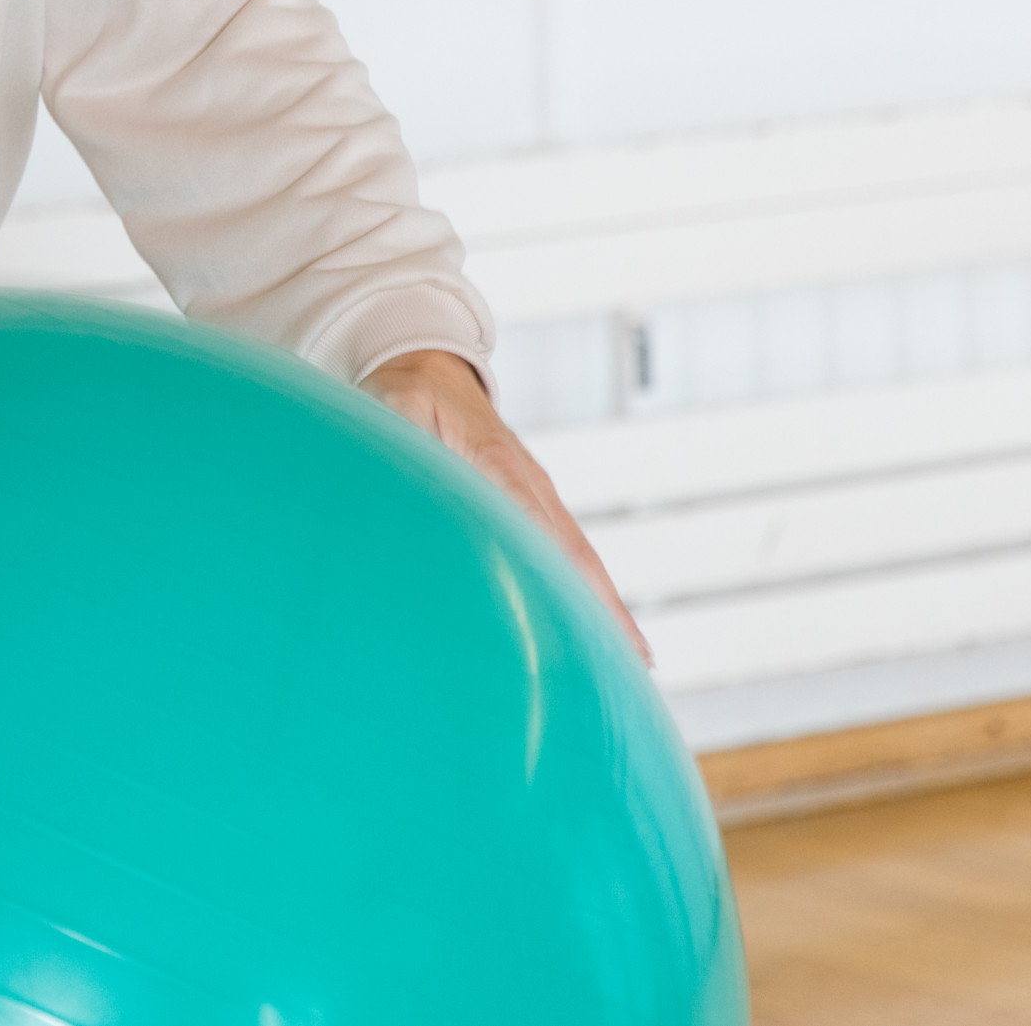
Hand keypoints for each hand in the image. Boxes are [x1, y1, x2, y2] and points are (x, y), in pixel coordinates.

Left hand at [358, 349, 649, 661]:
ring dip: (604, 603)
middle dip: (606, 608)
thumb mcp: (394, 405)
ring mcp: (534, 492)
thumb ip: (401, 438)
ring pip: (576, 555)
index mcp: (499, 463)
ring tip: (631, 660)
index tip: (594, 622)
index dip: (570, 578)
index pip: (543, 531)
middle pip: (576, 554)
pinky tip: (594, 622)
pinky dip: (583, 586)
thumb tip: (405, 477)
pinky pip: (562, 549)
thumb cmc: (405, 389)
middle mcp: (529, 482)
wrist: (427, 365)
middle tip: (636, 666)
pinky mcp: (526, 500)